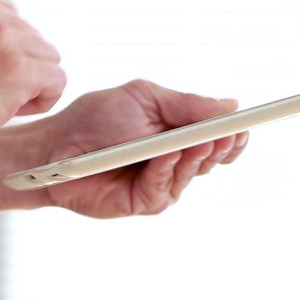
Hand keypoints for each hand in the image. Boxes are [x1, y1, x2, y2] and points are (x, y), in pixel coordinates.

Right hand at [0, 0, 65, 165]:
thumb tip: (4, 46)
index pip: (9, 19)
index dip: (2, 52)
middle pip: (32, 37)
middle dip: (17, 67)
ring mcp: (4, 36)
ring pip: (47, 58)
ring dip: (31, 84)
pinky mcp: (20, 68)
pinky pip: (56, 80)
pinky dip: (43, 99)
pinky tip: (13, 112)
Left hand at [40, 80, 248, 217]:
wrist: (56, 146)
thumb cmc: (95, 119)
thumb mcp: (145, 98)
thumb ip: (187, 104)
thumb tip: (231, 105)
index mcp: (177, 131)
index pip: (217, 136)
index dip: (233, 132)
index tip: (244, 124)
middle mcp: (174, 159)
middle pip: (213, 156)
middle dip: (220, 143)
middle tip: (225, 132)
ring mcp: (161, 182)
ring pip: (193, 173)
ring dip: (196, 156)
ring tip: (196, 141)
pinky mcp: (144, 202)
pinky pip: (166, 187)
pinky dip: (168, 169)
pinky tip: (166, 154)